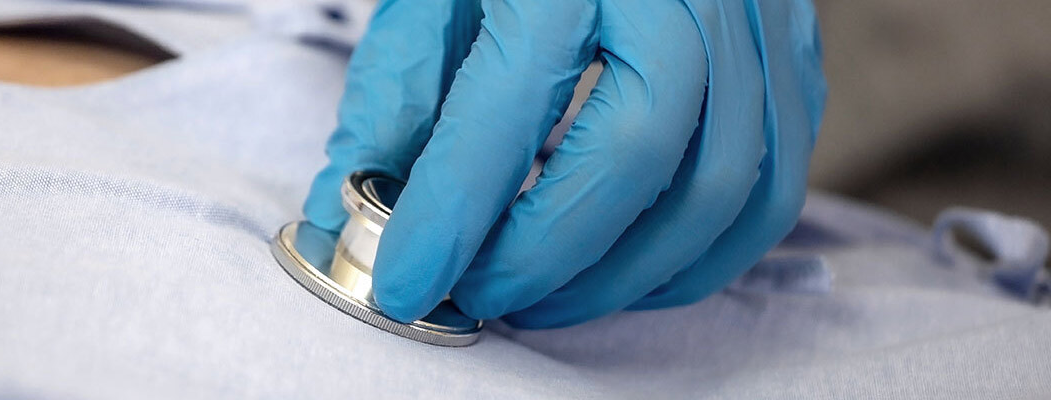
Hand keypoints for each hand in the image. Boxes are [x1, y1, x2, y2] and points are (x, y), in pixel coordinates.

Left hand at [303, 0, 825, 327]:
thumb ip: (400, 95)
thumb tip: (364, 212)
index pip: (512, 105)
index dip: (455, 215)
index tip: (409, 282)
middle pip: (638, 153)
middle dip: (549, 257)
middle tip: (484, 295)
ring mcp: (754, 11)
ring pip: (725, 185)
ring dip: (626, 275)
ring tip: (547, 296)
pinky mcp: (794, 46)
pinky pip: (775, 183)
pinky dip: (700, 254)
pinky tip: (628, 270)